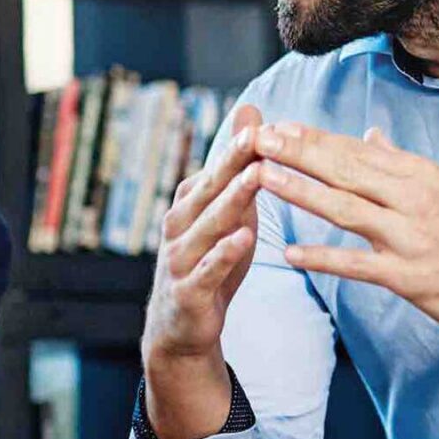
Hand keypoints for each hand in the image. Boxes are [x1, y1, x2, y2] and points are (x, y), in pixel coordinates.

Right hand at [141, 104, 266, 366]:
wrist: (180, 327)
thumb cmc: (209, 262)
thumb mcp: (226, 212)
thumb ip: (237, 167)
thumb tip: (250, 111)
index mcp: (188, 205)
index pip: (215, 171)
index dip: (237, 149)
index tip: (261, 124)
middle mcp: (177, 226)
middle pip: (208, 190)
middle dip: (232, 163)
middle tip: (255, 137)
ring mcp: (179, 259)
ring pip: (208, 226)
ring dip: (231, 201)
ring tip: (255, 178)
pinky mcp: (188, 292)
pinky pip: (207, 270)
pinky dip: (224, 254)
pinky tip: (242, 239)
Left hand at [251, 123, 438, 344]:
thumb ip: (404, 162)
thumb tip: (372, 134)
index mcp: (419, 176)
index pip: (356, 151)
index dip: (314, 138)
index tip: (277, 126)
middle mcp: (414, 200)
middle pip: (345, 171)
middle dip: (297, 153)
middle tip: (257, 139)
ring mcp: (411, 238)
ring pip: (346, 210)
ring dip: (301, 192)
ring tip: (262, 178)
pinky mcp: (409, 277)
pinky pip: (357, 265)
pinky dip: (323, 258)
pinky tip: (290, 253)